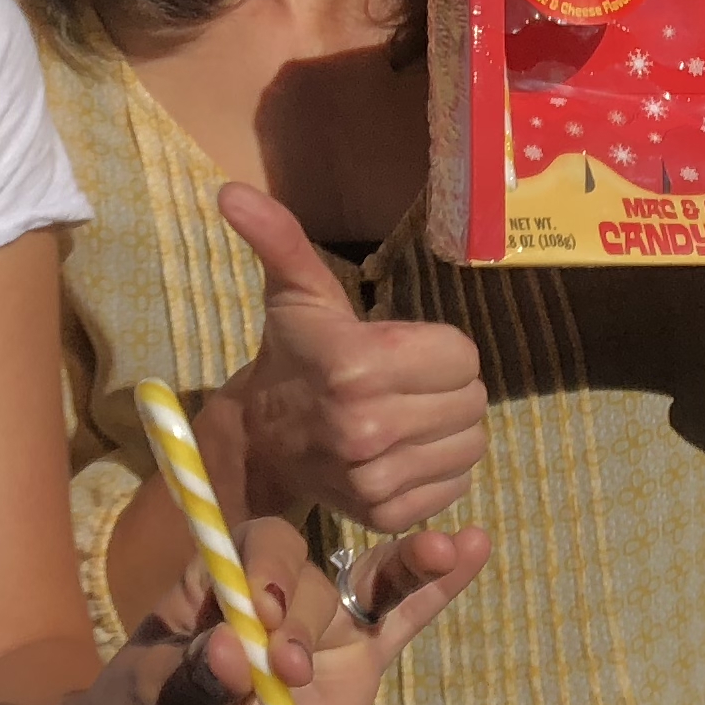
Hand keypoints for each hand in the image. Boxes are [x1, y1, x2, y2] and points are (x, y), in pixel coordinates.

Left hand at [88, 516, 491, 704]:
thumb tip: (232, 652)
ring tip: (438, 550)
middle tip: (285, 671)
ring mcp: (321, 633)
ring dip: (405, 566)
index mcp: (214, 586)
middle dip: (303, 616)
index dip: (263, 571)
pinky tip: (473, 547)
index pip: (252, 549)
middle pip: (308, 577)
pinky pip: (399, 623)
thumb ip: (187, 679)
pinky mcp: (354, 672)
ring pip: (365, 588)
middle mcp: (273, 598)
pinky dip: (436, 588)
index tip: (258, 615)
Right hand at [211, 183, 485, 530]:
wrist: (264, 437)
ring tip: (407, 414)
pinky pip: (457, 485)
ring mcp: (376, 480)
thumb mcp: (294, 290)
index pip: (463, 356)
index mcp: (355, 367)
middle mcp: (367, 430)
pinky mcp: (386, 514)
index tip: (398, 349)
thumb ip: (277, 237)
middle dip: (447, 386)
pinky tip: (403, 451)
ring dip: (448, 427)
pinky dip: (439, 467)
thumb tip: (232, 190)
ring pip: (471, 444)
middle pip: (472, 401)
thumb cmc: (295, 353)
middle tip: (405, 382)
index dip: (438, 348)